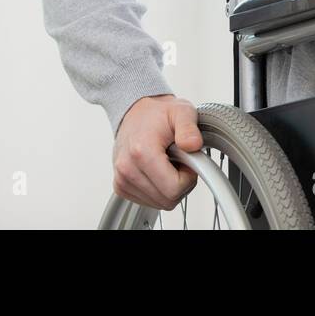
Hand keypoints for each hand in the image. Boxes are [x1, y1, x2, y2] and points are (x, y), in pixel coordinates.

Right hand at [112, 93, 203, 209]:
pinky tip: (158, 170)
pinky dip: (159, 190)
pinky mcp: (121, 187)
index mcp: (141, 151)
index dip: (189, 177)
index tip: (188, 161)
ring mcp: (122, 180)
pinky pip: (149, 202)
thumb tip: (194, 145)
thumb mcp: (182, 111)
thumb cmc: (159, 114)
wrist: (137, 113)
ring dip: (170, 187)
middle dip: (181, 183)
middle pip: (167, 200)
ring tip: (169, 162)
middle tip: (180, 160)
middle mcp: (127, 169)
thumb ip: (189, 128)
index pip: (173, 189)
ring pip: (159, 204)